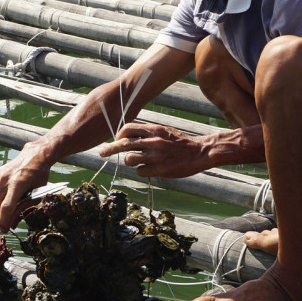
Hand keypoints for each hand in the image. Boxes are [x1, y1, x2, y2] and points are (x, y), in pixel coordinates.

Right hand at [0, 141, 52, 231]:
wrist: (33, 157)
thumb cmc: (38, 176)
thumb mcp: (36, 193)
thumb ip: (22, 208)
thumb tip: (10, 225)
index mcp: (18, 184)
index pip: (6, 207)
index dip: (3, 221)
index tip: (4, 229)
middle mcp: (4, 180)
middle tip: (3, 220)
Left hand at [98, 123, 214, 178]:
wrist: (200, 152)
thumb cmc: (180, 142)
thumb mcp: (163, 131)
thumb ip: (147, 133)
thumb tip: (128, 137)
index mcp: (154, 129)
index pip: (127, 129)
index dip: (119, 134)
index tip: (117, 139)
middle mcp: (152, 141)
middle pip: (123, 144)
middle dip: (109, 148)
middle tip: (101, 152)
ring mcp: (155, 156)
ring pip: (129, 159)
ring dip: (130, 161)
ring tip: (138, 161)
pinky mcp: (159, 169)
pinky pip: (140, 171)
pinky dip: (141, 170)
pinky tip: (149, 168)